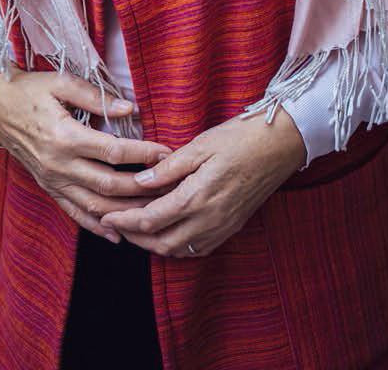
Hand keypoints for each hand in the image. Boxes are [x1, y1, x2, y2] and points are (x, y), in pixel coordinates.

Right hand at [0, 69, 171, 241]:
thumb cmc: (29, 91)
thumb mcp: (60, 83)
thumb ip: (95, 97)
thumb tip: (129, 109)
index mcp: (64, 137)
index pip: (112, 152)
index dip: (142, 154)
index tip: (166, 153)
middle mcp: (59, 165)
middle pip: (107, 185)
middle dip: (142, 188)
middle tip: (168, 186)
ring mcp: (52, 181)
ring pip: (94, 206)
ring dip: (124, 213)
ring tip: (152, 213)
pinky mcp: (48, 188)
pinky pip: (74, 213)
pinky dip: (96, 227)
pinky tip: (117, 235)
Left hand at [99, 108, 305, 257]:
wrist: (281, 145)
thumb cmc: (240, 138)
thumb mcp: (200, 145)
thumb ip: (167, 167)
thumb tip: (139, 180)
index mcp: (197, 197)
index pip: (150, 219)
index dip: (124, 220)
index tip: (106, 214)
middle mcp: (209, 220)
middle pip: (161, 243)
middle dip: (134, 237)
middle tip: (115, 223)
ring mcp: (222, 228)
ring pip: (179, 250)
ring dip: (153, 243)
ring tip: (135, 226)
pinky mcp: (231, 227)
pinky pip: (197, 248)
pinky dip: (176, 245)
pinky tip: (167, 229)